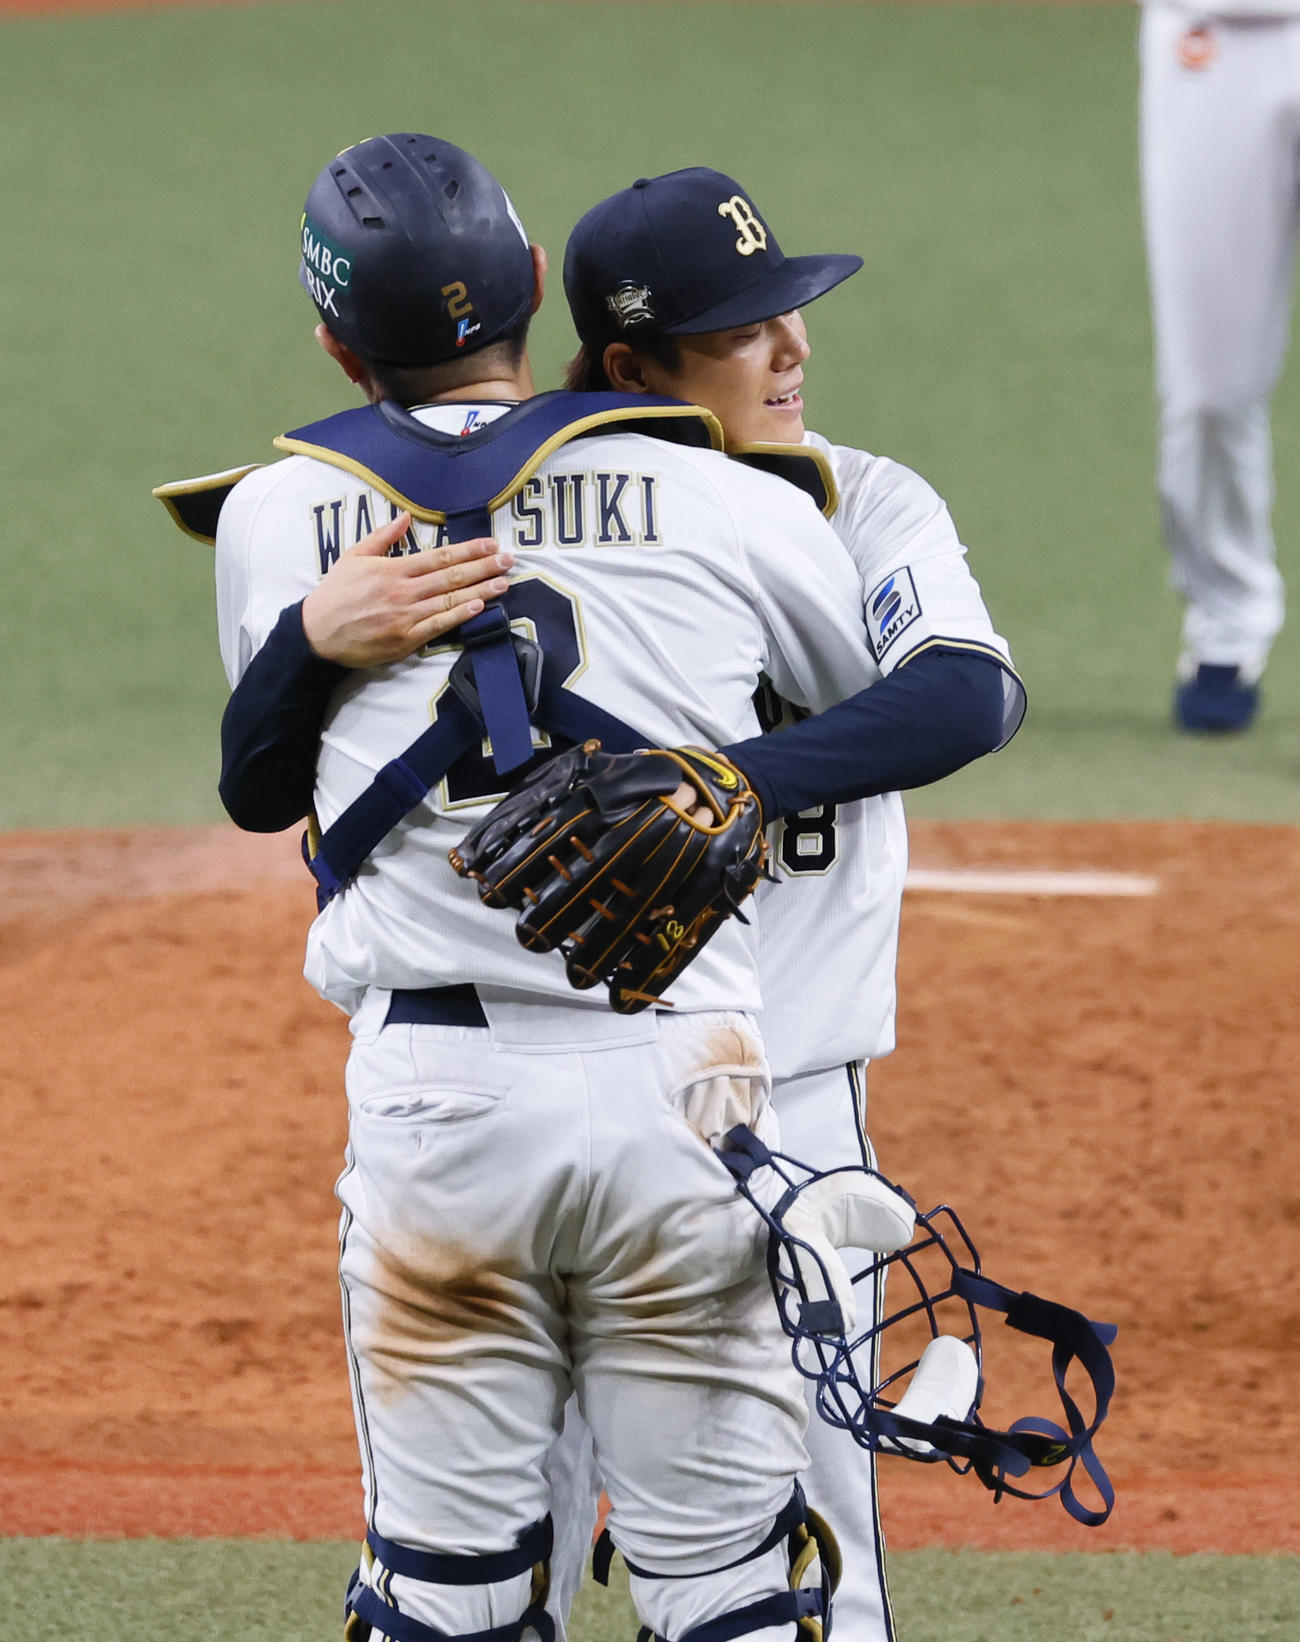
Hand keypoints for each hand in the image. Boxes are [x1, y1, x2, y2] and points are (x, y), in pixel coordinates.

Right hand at [301, 511, 512, 666]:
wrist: (317, 633)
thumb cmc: (335, 594)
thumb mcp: (354, 556)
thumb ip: (383, 537)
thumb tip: (406, 517)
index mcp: (394, 569)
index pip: (439, 557)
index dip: (468, 550)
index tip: (490, 545)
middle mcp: (404, 591)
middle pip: (451, 577)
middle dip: (483, 568)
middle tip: (508, 561)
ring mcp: (406, 616)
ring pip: (450, 601)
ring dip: (480, 591)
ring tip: (504, 583)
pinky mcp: (405, 639)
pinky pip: (438, 626)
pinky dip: (460, 616)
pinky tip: (479, 608)